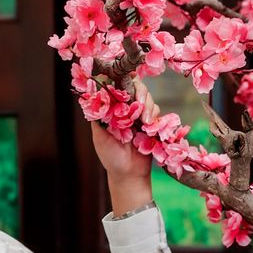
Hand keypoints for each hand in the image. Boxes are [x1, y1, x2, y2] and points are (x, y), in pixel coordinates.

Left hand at [90, 79, 157, 215]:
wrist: (128, 174)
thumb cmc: (110, 156)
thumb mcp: (100, 136)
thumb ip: (98, 118)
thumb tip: (95, 96)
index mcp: (113, 109)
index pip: (118, 86)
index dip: (123, 78)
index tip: (126, 77)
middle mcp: (127, 109)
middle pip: (137, 87)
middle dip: (140, 92)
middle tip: (139, 103)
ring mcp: (140, 115)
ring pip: (148, 99)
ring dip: (148, 106)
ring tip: (144, 122)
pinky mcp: (152, 124)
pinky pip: (157, 113)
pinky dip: (154, 116)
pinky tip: (149, 126)